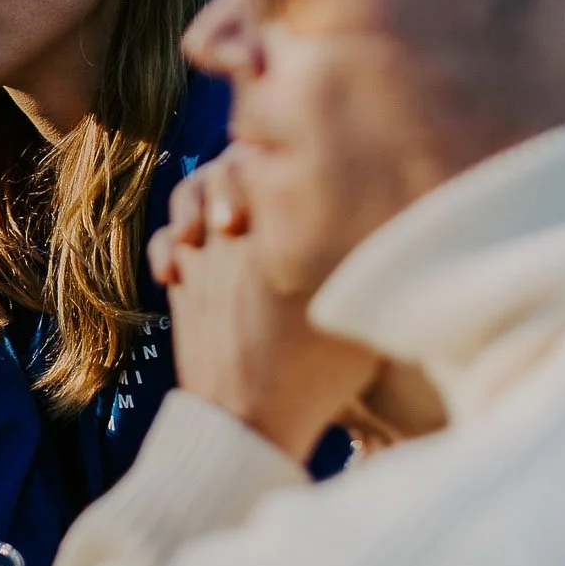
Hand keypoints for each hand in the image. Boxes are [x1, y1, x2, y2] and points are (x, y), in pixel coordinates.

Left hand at [151, 149, 378, 461]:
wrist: (248, 417)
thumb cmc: (315, 370)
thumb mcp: (356, 304)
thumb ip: (365, 254)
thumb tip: (400, 222)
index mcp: (280, 222)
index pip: (274, 154)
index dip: (286, 148)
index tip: (303, 157)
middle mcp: (233, 227)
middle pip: (229, 164)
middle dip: (244, 163)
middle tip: (267, 183)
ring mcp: (199, 252)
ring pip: (189, 193)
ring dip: (203, 195)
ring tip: (228, 218)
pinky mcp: (178, 281)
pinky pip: (164, 238)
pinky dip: (173, 237)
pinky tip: (191, 247)